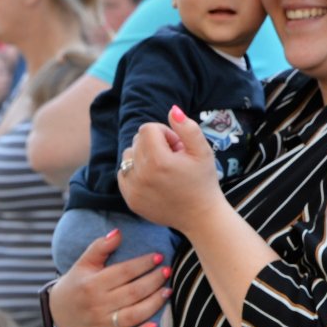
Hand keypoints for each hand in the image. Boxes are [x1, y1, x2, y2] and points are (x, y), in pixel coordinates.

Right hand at [49, 229, 171, 326]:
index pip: (124, 272)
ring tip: (167, 291)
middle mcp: (95, 305)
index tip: (159, 257)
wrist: (58, 313)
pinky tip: (154, 326)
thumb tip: (119, 232)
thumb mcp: (83, 263)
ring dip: (154, 303)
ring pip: (133, 315)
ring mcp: (99, 325)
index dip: (144, 264)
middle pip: (133, 292)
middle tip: (167, 272)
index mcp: (91, 284)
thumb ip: (100, 246)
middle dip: (154, 281)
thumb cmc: (77, 284)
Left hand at [117, 106, 228, 236]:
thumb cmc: (203, 181)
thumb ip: (187, 128)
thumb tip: (172, 109)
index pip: (147, 129)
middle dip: (154, 144)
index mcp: (158, 161)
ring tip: (163, 169)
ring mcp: (133, 189)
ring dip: (143, 157)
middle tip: (172, 159)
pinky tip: (153, 179)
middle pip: (137, 141)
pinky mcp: (129, 199)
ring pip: (127, 157)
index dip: (164, 133)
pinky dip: (135, 172)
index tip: (176, 147)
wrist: (200, 216)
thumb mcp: (203, 151)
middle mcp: (141, 175)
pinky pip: (123, 174)